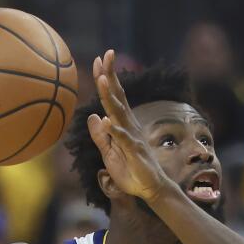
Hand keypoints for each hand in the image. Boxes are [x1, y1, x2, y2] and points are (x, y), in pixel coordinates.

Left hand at [86, 49, 170, 202]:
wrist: (148, 189)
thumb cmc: (130, 170)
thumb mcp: (108, 153)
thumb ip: (100, 136)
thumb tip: (94, 116)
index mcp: (122, 124)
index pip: (112, 97)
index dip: (105, 79)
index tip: (98, 60)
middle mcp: (128, 125)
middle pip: (118, 97)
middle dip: (111, 76)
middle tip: (105, 55)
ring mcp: (132, 136)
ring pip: (120, 113)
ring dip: (111, 96)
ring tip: (103, 80)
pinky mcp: (135, 151)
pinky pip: (124, 139)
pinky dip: (115, 130)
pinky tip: (106, 121)